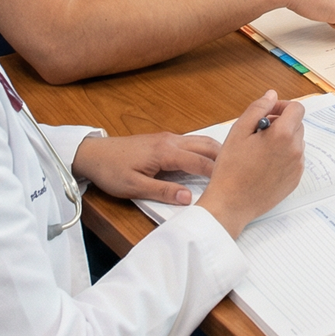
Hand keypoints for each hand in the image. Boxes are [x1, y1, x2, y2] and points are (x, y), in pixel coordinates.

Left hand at [71, 130, 220, 206]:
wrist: (94, 154)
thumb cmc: (112, 170)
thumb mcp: (135, 187)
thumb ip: (163, 191)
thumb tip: (188, 197)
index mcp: (165, 152)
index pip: (199, 161)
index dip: (217, 172)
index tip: (233, 181)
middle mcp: (171, 140)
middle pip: (205, 145)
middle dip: (224, 156)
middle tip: (240, 169)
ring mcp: (168, 138)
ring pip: (200, 141)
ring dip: (215, 150)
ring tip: (230, 164)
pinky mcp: (163, 140)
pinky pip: (191, 142)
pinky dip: (204, 148)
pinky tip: (207, 158)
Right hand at [197, 91, 306, 236]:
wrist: (231, 204)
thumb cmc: (231, 168)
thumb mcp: (239, 131)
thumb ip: (258, 108)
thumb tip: (272, 95)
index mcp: (283, 135)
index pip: (296, 108)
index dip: (282, 107)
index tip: (268, 114)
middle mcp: (295, 150)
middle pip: (297, 124)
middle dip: (281, 123)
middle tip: (259, 134)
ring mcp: (297, 167)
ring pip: (296, 142)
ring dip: (283, 140)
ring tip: (260, 151)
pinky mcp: (295, 180)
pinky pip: (295, 160)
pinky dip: (284, 157)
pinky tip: (264, 165)